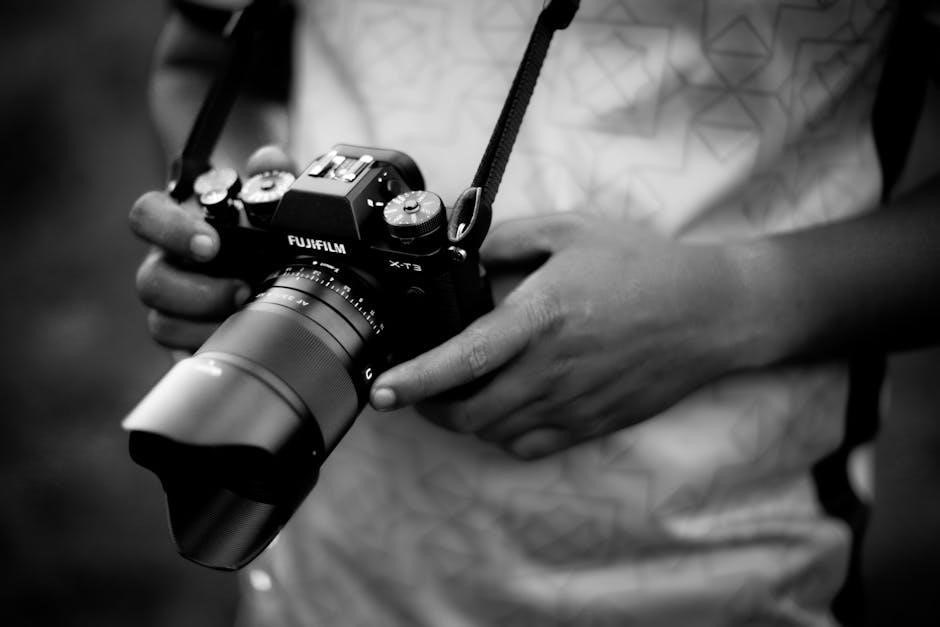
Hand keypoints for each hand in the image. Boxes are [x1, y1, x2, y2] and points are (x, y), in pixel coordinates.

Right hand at [129, 146, 294, 350]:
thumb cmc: (256, 222)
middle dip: (196, 293)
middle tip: (243, 291)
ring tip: (246, 319)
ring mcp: (174, 304)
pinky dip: (206, 354)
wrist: (265, 256)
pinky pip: (181, 354)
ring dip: (203, 327)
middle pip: (150, 282)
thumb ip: (270, 173)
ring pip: (161, 323)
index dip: (171, 231)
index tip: (210, 245)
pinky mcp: (188, 337)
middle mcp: (167, 264)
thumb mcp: (268, 194)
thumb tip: (271, 161)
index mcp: (175, 224)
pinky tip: (237, 349)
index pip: (146, 216)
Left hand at [369, 212, 760, 458]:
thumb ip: (510, 239)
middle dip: (431, 409)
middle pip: (471, 412)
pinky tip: (505, 411)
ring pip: (496, 433)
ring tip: (458, 396)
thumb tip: (468, 255)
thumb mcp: (572, 231)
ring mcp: (574, 402)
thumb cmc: (643, 267)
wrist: (711, 311)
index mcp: (541, 318)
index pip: (463, 358)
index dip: (415, 379)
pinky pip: (531, 446)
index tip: (382, 391)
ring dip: (466, 421)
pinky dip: (504, 435)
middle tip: (415, 392)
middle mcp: (552, 368)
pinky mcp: (593, 422)